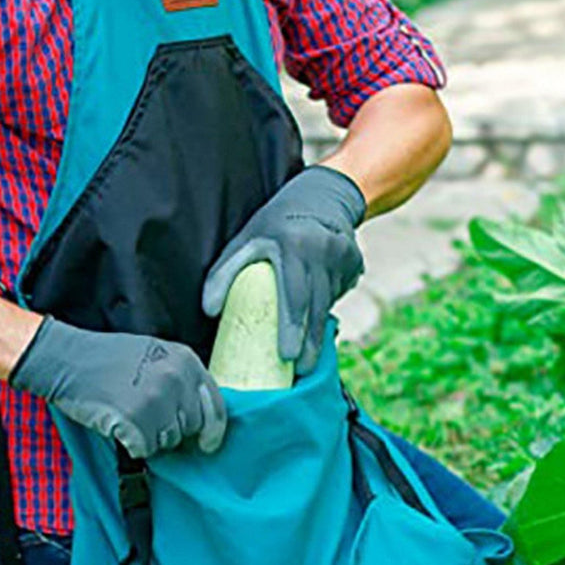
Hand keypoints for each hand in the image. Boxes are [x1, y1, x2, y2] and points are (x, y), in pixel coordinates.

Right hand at [9, 317, 226, 457]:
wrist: (69, 359)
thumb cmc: (109, 358)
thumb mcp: (156, 355)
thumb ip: (181, 379)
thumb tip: (200, 415)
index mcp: (186, 361)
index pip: (215, 405)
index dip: (213, 429)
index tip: (207, 444)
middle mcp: (176, 379)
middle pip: (191, 426)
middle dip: (171, 429)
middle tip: (145, 416)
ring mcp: (157, 400)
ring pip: (169, 440)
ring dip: (150, 437)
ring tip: (128, 414)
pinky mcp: (136, 420)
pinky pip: (146, 449)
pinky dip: (132, 444)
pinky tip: (118, 424)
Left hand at [203, 166, 364, 374]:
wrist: (321, 195)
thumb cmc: (274, 223)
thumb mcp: (246, 239)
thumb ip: (224, 273)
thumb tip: (208, 311)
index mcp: (293, 244)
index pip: (294, 295)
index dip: (291, 328)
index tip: (286, 356)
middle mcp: (322, 249)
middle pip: (316, 307)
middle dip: (309, 343)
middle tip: (301, 369)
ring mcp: (343, 256)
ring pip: (329, 302)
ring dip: (319, 330)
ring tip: (308, 356)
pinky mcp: (355, 261)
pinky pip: (340, 293)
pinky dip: (328, 306)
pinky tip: (318, 315)